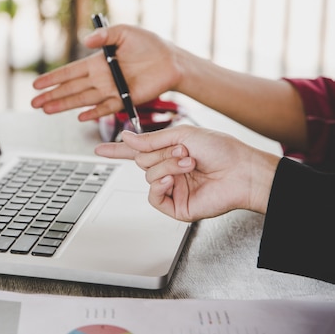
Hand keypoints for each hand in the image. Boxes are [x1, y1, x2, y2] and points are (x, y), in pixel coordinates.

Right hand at [31, 24, 181, 121]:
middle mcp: (101, 78)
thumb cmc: (149, 44)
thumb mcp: (125, 32)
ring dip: (64, 105)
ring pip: (82, 100)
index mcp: (98, 62)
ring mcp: (111, 90)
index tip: (36, 84)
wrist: (171, 61)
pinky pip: (105, 109)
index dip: (53, 78)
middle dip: (51, 96)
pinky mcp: (124, 100)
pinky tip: (79, 117)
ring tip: (46, 111)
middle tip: (34, 103)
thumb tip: (86, 41)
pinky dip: (93, 113)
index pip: (70, 72)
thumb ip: (105, 35)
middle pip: (71, 89)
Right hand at [94, 125, 279, 221]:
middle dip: (160, 154)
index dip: (118, 150)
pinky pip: (153, 196)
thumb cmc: (221, 150)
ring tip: (188, 163)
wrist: (241, 171)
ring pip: (147, 176)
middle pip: (141, 162)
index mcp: (169, 152)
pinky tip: (172, 180)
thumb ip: (150, 139)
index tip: (99, 150)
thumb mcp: (182, 134)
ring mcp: (172, 189)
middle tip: (183, 151)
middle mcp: (168, 171)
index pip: (137, 152)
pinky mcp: (176, 206)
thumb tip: (126, 138)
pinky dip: (159, 185)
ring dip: (166, 166)